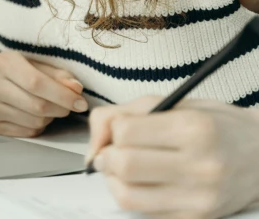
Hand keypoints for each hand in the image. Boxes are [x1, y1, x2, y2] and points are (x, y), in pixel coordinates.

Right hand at [0, 50, 87, 137]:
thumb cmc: (18, 69)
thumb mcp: (37, 63)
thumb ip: (58, 75)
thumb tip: (76, 88)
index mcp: (4, 62)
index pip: (37, 83)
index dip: (62, 95)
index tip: (80, 102)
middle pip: (36, 106)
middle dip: (61, 108)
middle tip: (71, 106)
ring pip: (33, 121)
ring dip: (50, 118)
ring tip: (49, 106)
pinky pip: (26, 132)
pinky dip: (38, 126)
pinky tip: (35, 115)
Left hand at [86, 94, 258, 218]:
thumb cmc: (216, 125)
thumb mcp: (175, 103)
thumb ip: (127, 113)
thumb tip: (95, 141)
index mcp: (193, 129)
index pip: (126, 132)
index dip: (111, 129)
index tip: (116, 128)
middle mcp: (198, 167)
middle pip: (124, 165)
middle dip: (106, 156)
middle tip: (110, 150)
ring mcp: (198, 200)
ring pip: (128, 196)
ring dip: (114, 179)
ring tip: (122, 166)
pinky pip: (145, 213)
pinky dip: (134, 196)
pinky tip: (143, 182)